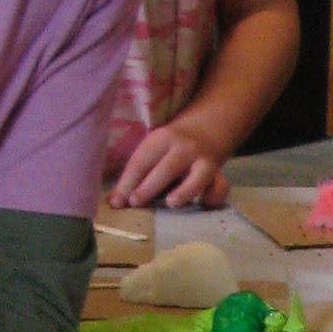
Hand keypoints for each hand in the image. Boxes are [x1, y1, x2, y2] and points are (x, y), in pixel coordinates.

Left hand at [108, 123, 226, 209]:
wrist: (207, 127)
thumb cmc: (171, 145)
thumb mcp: (153, 150)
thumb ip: (137, 174)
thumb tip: (113, 202)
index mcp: (162, 139)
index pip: (142, 161)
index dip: (128, 182)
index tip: (117, 202)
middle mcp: (184, 148)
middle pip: (167, 168)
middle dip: (150, 186)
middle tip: (135, 202)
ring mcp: (204, 161)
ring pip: (198, 177)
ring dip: (185, 191)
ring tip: (170, 204)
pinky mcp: (218, 174)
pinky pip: (219, 187)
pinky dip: (214, 196)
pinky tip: (203, 204)